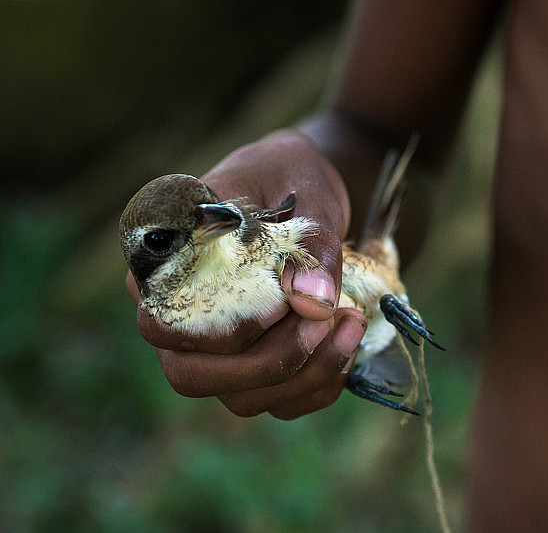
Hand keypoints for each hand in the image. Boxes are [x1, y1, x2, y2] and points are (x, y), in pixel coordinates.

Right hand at [125, 130, 366, 418]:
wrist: (314, 190)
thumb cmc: (292, 179)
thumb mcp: (304, 193)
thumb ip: (308, 241)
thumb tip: (311, 301)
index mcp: (166, 266)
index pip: (162, 323)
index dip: (222, 328)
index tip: (287, 299)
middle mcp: (180, 316)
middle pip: (192, 376)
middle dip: (269, 363)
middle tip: (330, 320)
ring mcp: (217, 350)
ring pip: (241, 398)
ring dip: (304, 376)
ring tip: (351, 322)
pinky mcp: (257, 367)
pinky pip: (279, 403)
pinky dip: (318, 387)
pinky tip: (348, 345)